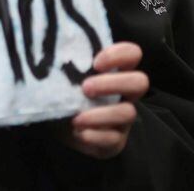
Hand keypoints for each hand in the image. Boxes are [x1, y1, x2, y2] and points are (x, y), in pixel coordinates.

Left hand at [63, 42, 148, 158]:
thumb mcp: (63, 77)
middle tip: (85, 88)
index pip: (132, 53)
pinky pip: (114, 139)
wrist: (58, 127)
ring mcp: (123, 118)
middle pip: (140, 82)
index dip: (119, 55)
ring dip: (100, 115)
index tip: (96, 63)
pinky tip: (79, 132)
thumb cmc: (63, 93)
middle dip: (113, 84)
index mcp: (114, 71)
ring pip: (128, 113)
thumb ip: (66, 64)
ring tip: (76, 118)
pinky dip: (94, 136)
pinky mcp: (116, 140)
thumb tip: (53, 55)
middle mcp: (124, 93)